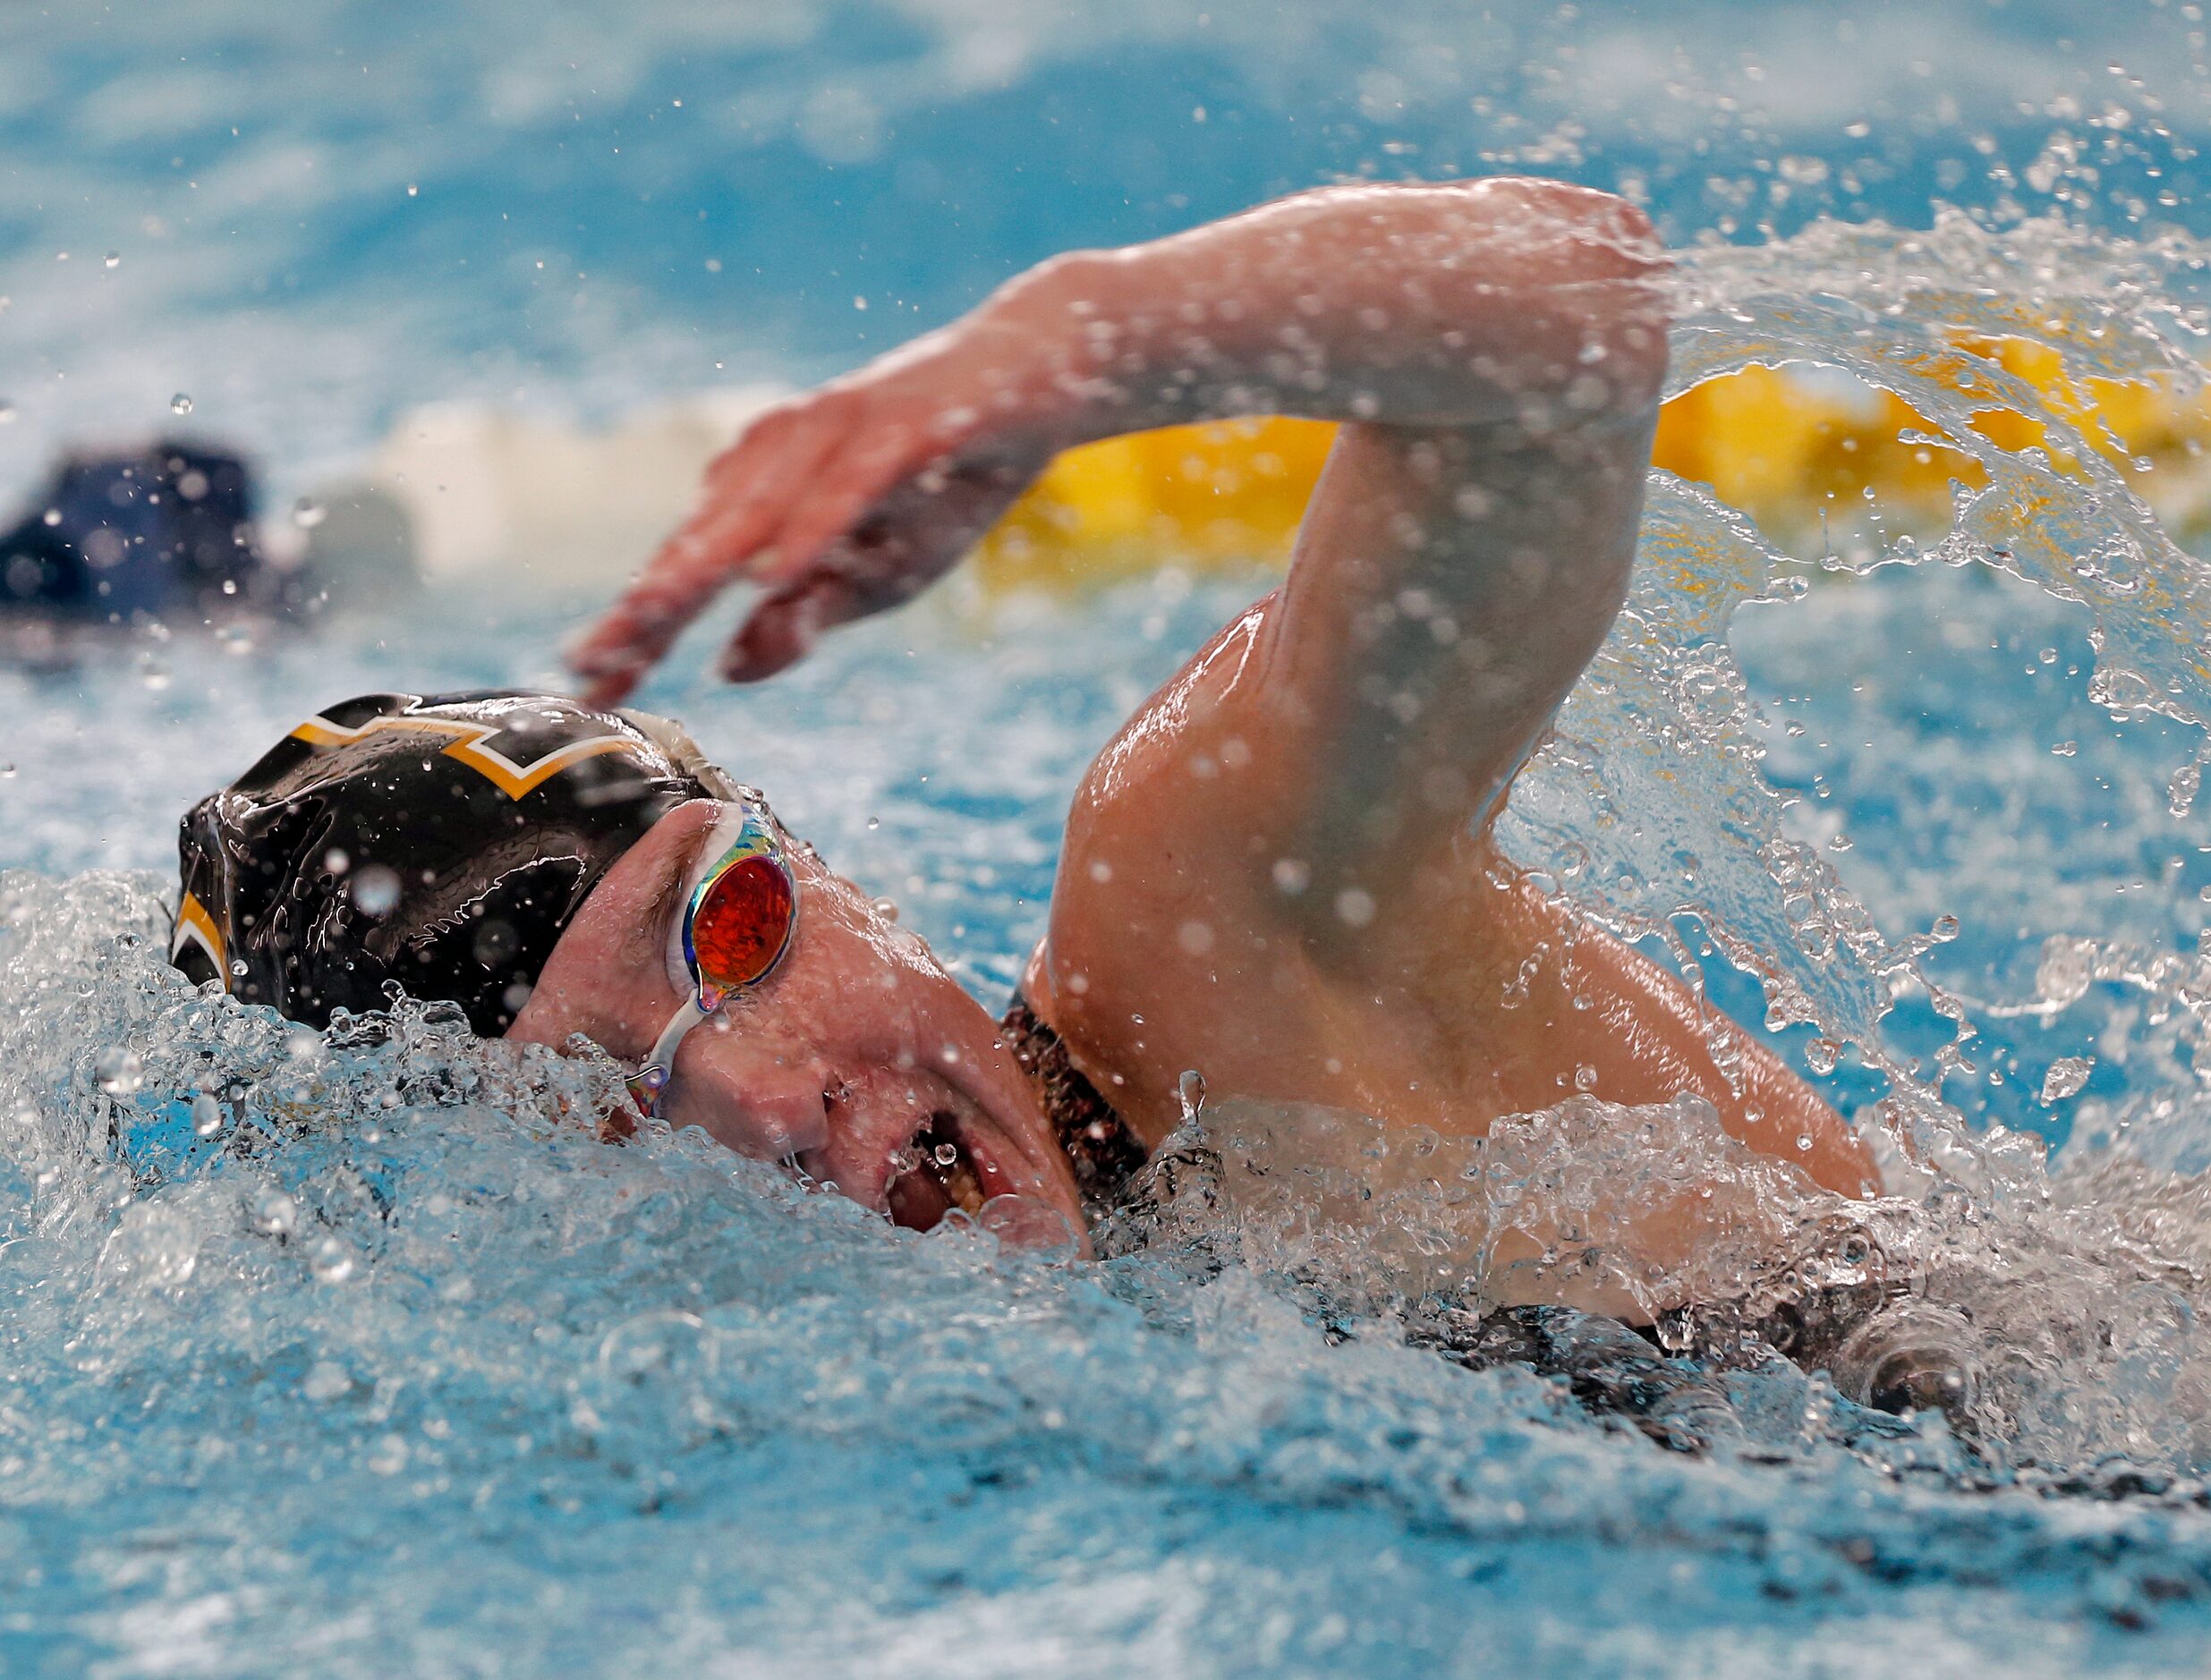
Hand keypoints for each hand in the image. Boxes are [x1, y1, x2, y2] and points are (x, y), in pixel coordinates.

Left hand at [569, 341, 1053, 704]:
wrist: (1030, 379)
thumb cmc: (947, 479)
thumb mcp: (878, 577)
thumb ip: (804, 616)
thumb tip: (727, 669)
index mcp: (766, 497)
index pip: (690, 572)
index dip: (639, 629)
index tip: (585, 683)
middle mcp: (780, 458)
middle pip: (701, 544)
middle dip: (644, 605)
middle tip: (584, 659)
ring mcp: (832, 435)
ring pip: (754, 515)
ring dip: (698, 569)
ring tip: (648, 619)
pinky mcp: (896, 425)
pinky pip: (842, 488)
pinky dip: (804, 532)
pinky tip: (769, 574)